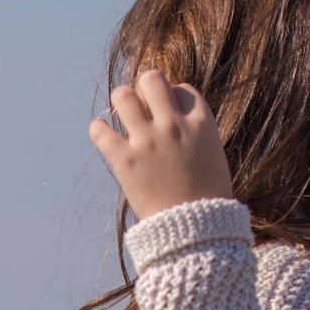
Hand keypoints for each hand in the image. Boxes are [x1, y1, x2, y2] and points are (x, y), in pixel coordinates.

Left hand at [88, 66, 234, 220]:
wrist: (196, 229)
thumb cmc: (207, 197)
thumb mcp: (211, 156)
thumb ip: (195, 133)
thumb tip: (176, 120)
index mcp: (201, 123)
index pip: (181, 89)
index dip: (172, 96)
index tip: (168, 110)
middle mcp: (173, 125)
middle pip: (152, 80)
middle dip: (144, 87)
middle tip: (141, 102)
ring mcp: (148, 141)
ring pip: (123, 96)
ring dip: (121, 101)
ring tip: (122, 111)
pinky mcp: (126, 160)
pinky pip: (101, 131)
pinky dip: (98, 130)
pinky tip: (101, 132)